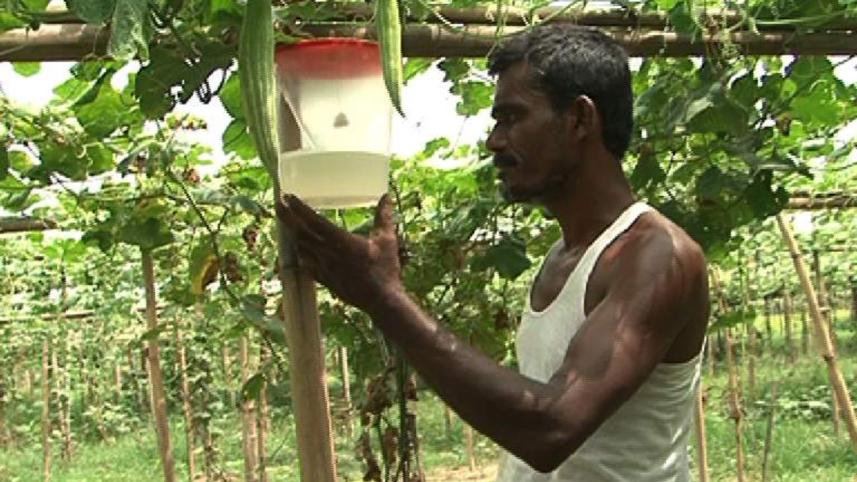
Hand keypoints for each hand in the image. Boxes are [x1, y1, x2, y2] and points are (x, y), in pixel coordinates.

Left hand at [275, 194, 403, 312]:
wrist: (382, 301)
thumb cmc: (386, 270)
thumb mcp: (386, 240)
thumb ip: (384, 217)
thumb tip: (386, 196)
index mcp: (341, 242)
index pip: (314, 221)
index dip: (299, 208)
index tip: (288, 196)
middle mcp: (328, 254)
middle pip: (301, 233)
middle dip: (287, 217)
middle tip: (277, 203)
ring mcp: (324, 268)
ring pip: (301, 248)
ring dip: (292, 233)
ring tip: (287, 222)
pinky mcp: (325, 280)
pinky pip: (307, 264)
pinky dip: (300, 253)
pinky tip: (300, 249)